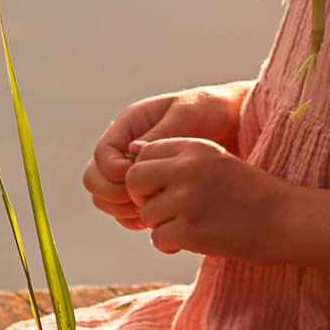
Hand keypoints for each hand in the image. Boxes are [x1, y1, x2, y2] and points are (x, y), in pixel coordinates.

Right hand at [84, 84, 247, 230]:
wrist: (234, 124)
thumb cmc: (212, 110)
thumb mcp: (189, 114)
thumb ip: (162, 133)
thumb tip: (132, 152)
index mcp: (130, 125)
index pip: (102, 154)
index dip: (112, 171)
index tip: (135, 177)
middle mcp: (124, 150)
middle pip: (95, 180)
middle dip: (112, 195)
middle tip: (141, 200)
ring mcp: (133, 172)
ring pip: (106, 200)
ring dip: (122, 210)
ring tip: (151, 210)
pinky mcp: (146, 191)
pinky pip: (125, 213)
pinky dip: (134, 220)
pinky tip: (158, 219)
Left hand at [125, 130, 291, 261]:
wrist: (286, 219)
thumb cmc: (252, 194)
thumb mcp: (218, 162)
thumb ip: (182, 161)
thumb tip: (135, 166)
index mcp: (195, 147)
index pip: (145, 154)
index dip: (150, 175)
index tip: (165, 189)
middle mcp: (186, 168)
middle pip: (134, 181)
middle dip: (144, 199)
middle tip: (166, 210)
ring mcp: (186, 199)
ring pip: (146, 214)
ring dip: (162, 225)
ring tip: (190, 227)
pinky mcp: (189, 230)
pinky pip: (157, 239)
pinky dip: (171, 244)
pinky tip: (194, 241)